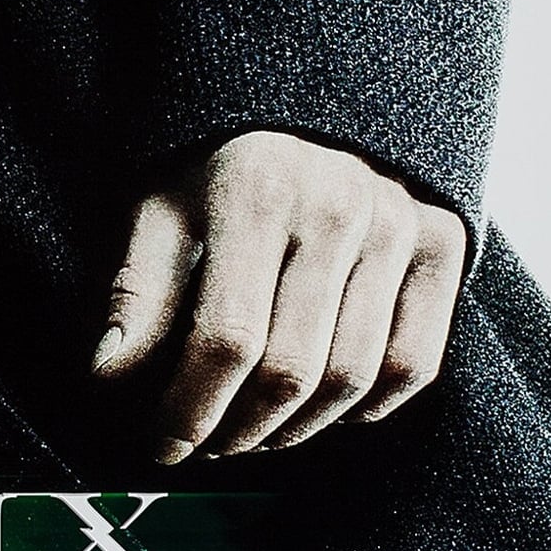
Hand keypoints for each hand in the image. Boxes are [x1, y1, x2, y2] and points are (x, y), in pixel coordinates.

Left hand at [92, 130, 467, 461]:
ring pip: (351, 379)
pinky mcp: (443, 242)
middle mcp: (337, 201)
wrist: (309, 106)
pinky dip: (364, 409)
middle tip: (204, 444)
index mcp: (256, 184)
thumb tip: (107, 376)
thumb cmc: (220, 166)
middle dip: (237, 430)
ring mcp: (398, 222)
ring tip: (251, 431)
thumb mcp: (162, 205)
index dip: (189, 408)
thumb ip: (140, 288)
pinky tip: (318, 407)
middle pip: (290, 370)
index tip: (160, 442)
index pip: (226, 337)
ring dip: (294, 431)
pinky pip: (413, 364)